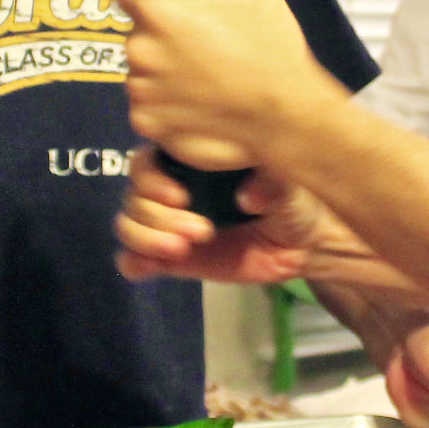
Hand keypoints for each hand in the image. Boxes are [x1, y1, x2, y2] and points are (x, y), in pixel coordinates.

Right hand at [115, 148, 329, 284]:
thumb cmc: (292, 201)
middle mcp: (171, 190)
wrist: (300, 244)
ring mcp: (166, 225)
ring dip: (147, 238)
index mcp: (191, 162)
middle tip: (201, 232)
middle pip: (134, 195)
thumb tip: (247, 196)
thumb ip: (271, 186)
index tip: (180, 197)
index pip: (148, 161)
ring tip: (183, 249)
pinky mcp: (169, 259)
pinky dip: (134, 262)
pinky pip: (132, 260)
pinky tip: (152, 267)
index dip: (153, 179)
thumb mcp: (289, 189)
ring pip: (128, 225)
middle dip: (158, 216)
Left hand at [120, 0, 340, 170]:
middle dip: (163, 39)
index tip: (173, 8)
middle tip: (200, 49)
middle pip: (140, 34)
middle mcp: (139, 48)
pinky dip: (167, 107)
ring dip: (164, 74)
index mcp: (158, 9)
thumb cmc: (273, 49)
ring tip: (204, 83)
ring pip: (143, 72)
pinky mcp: (147, 124)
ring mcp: (140, 90)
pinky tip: (200, 106)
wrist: (286, 117)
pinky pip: (150, 107)